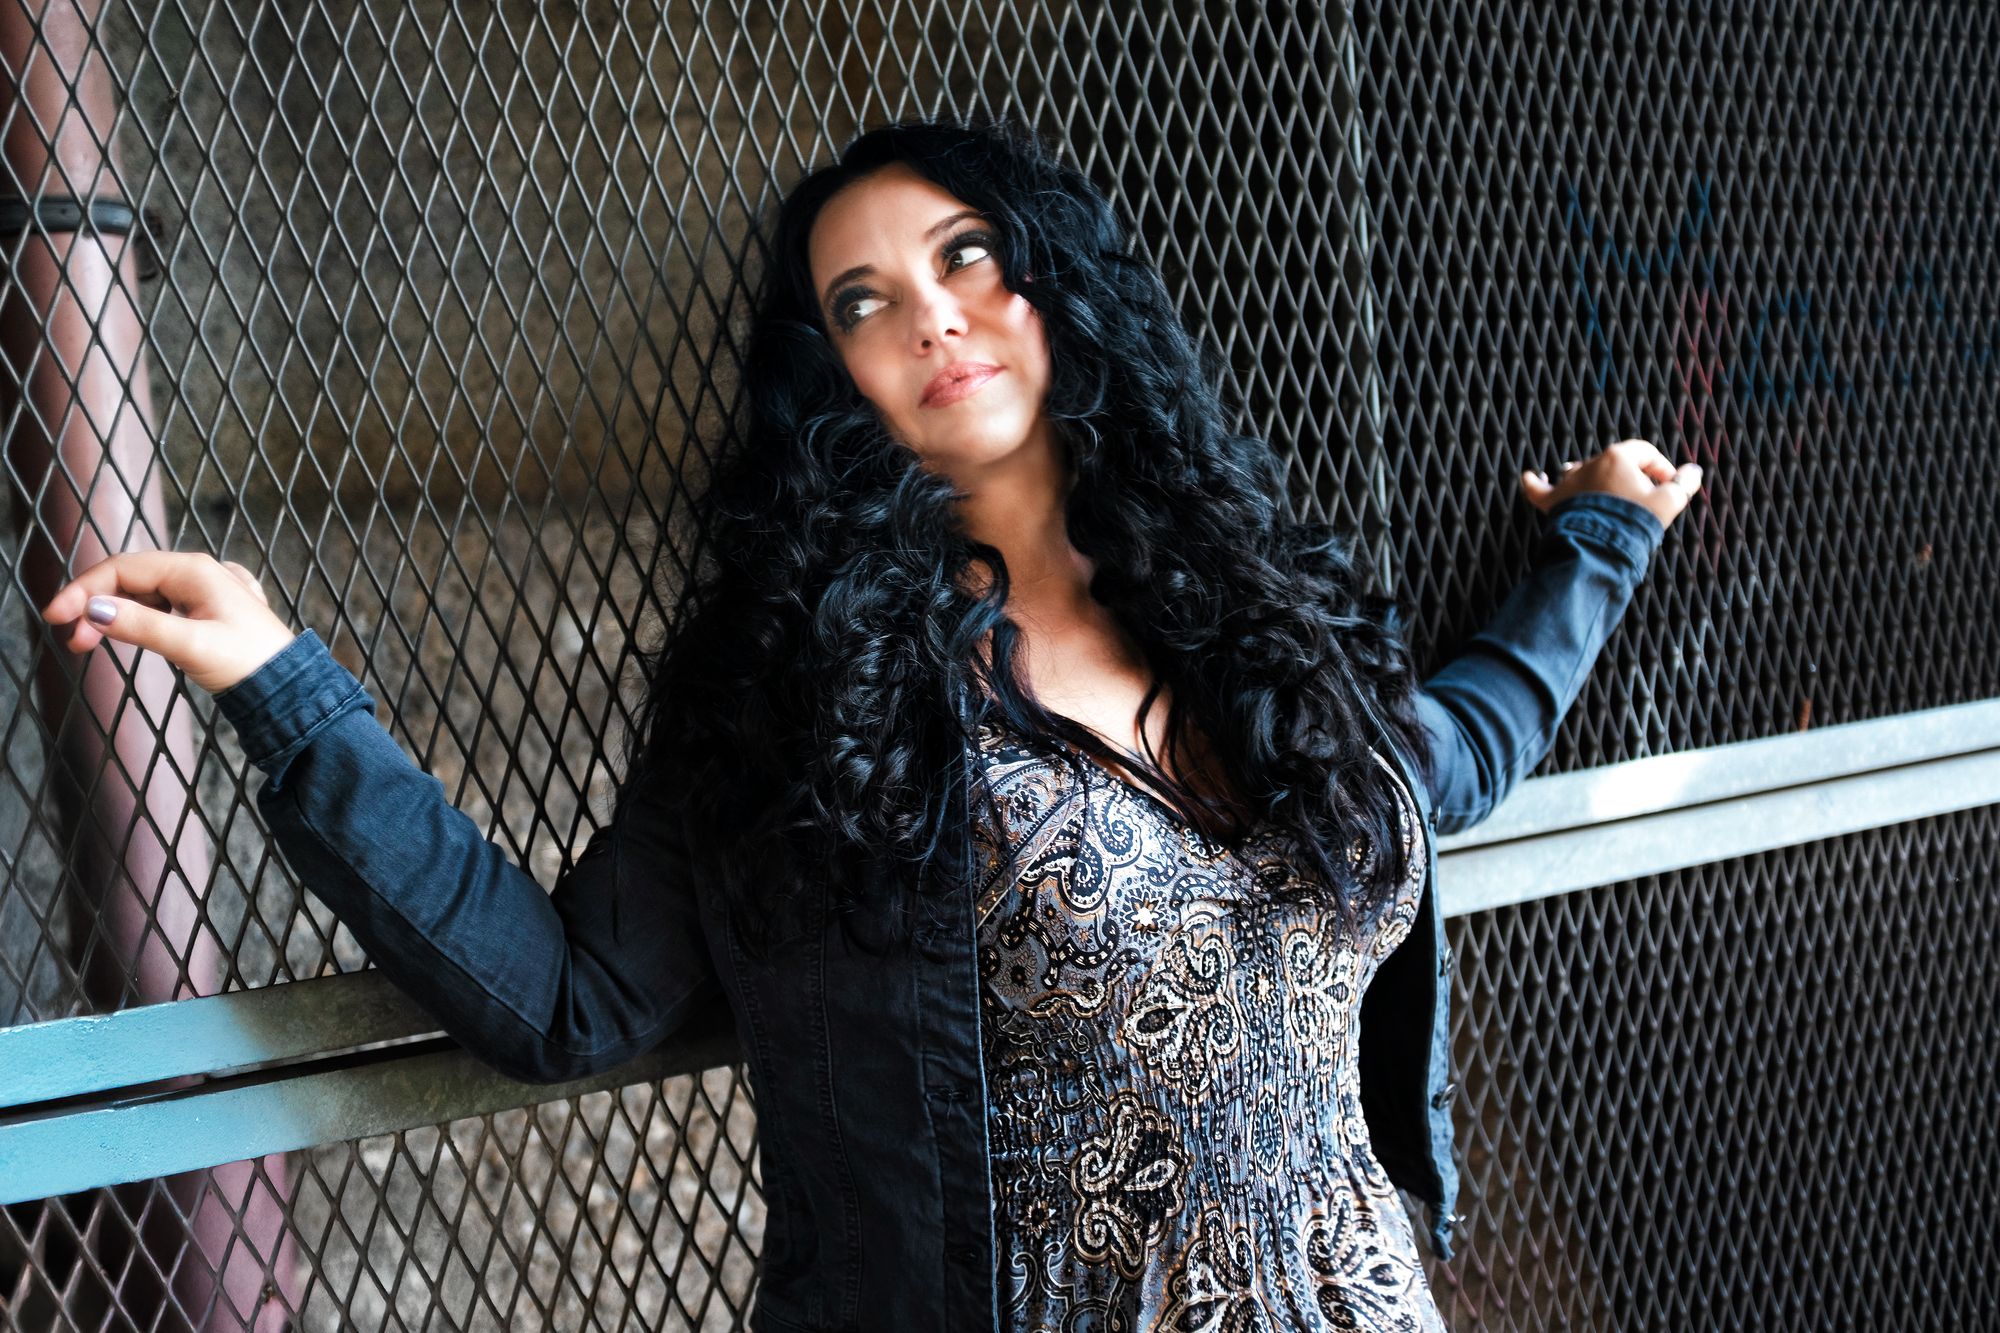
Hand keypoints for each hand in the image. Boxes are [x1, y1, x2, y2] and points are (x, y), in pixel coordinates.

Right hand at [39, 552, 299, 694]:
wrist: (290, 687)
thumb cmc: (249, 663)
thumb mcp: (190, 645)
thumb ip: (142, 626)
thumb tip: (95, 610)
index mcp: (195, 571)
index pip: (123, 569)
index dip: (84, 591)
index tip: (55, 618)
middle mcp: (200, 573)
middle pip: (131, 579)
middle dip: (96, 606)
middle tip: (73, 642)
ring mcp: (206, 590)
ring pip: (146, 593)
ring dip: (116, 614)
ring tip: (91, 644)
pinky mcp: (210, 611)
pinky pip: (164, 605)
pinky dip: (140, 618)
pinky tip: (129, 633)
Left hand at [1518, 438, 1702, 529]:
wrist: (1600, 546)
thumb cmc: (1635, 522)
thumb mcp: (1668, 502)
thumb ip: (1682, 484)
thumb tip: (1693, 470)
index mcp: (1617, 457)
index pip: (1643, 452)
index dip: (1660, 466)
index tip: (1669, 485)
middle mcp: (1589, 464)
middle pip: (1612, 463)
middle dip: (1629, 477)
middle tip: (1642, 499)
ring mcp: (1568, 483)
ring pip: (1580, 472)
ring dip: (1593, 478)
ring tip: (1603, 490)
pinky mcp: (1552, 502)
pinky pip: (1538, 490)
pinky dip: (1534, 483)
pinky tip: (1529, 476)